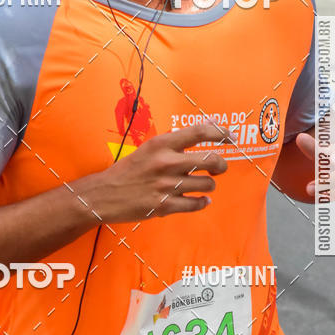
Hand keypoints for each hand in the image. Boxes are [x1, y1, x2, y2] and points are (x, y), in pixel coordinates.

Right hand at [81, 122, 228, 223]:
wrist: (104, 194)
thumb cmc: (128, 170)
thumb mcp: (149, 148)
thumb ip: (175, 142)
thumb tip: (205, 128)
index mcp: (161, 144)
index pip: (199, 132)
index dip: (220, 132)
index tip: (230, 136)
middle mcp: (166, 163)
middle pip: (211, 160)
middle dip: (221, 165)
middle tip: (218, 167)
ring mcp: (166, 186)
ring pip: (207, 185)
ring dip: (208, 185)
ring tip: (202, 185)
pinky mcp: (164, 206)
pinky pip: (195, 204)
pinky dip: (201, 202)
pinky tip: (200, 200)